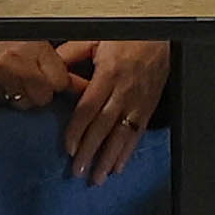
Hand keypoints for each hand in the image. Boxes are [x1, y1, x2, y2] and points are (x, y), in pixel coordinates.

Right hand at [0, 35, 69, 109]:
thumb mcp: (27, 43)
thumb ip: (51, 63)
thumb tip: (80, 86)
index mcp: (34, 45)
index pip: (60, 80)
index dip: (55, 84)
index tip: (49, 82)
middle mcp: (20, 59)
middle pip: (43, 97)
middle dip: (38, 95)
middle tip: (26, 83)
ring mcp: (1, 74)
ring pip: (24, 104)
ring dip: (19, 99)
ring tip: (8, 83)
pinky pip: (3, 104)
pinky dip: (1, 100)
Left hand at [55, 37, 170, 175]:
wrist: (161, 37)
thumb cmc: (127, 37)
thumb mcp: (95, 39)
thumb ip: (71, 54)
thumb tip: (52, 71)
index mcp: (108, 75)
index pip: (89, 109)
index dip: (78, 130)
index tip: (68, 149)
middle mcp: (124, 92)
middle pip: (104, 127)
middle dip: (90, 151)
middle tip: (78, 171)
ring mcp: (138, 102)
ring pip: (121, 135)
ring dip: (109, 159)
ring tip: (97, 177)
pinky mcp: (148, 108)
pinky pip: (137, 134)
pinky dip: (128, 152)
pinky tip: (118, 167)